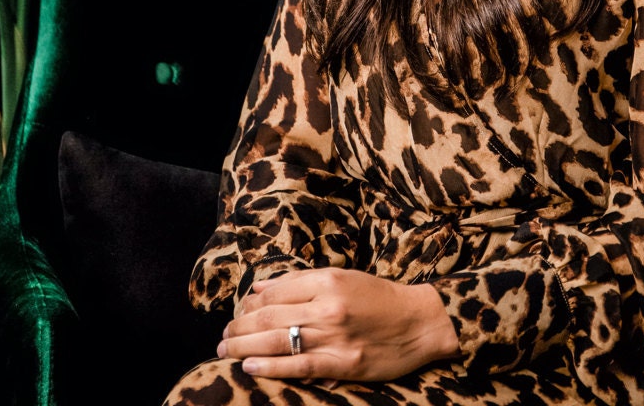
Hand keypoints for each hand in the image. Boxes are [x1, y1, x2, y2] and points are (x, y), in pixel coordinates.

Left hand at [217, 268, 458, 382]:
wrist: (419, 322)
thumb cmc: (380, 297)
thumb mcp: (344, 277)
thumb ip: (302, 282)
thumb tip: (260, 290)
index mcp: (329, 280)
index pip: (276, 291)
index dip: (250, 304)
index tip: (237, 313)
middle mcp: (328, 306)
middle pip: (270, 316)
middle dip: (240, 327)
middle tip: (223, 336)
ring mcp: (334, 336)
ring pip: (277, 341)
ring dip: (244, 346)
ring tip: (225, 351)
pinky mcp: (342, 363)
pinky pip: (297, 366)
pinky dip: (269, 366)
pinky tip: (249, 366)